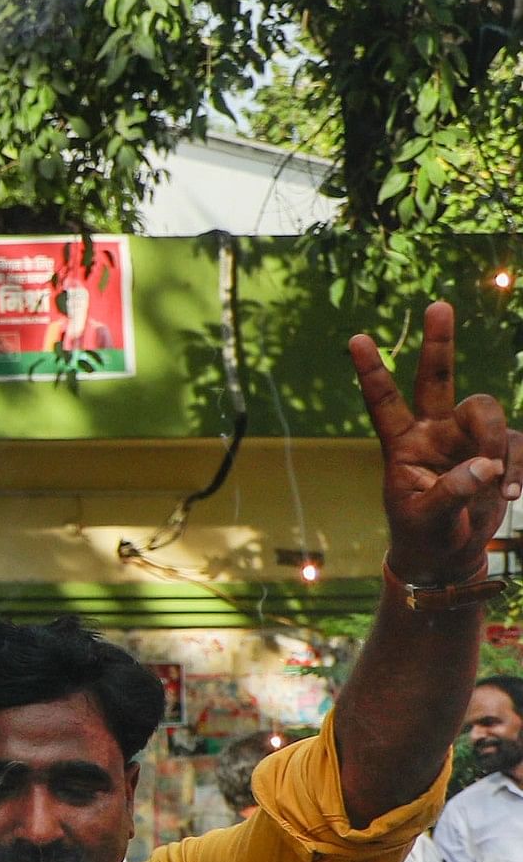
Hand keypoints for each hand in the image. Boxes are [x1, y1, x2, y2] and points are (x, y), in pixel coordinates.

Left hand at [354, 302, 519, 589]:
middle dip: (438, 343)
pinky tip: (515, 495)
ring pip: (487, 412)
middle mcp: (433, 432)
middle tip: (437, 305)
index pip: (383, 403)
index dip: (372, 372)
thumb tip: (486, 466)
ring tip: (498, 485)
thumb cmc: (424, 536)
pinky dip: (520, 468)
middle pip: (437, 378)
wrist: (447, 556)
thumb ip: (451, 493)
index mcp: (401, 445)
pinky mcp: (500, 451)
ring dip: (496, 444)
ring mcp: (468, 438)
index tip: (356, 338)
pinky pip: (518, 444)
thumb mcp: (426, 520)